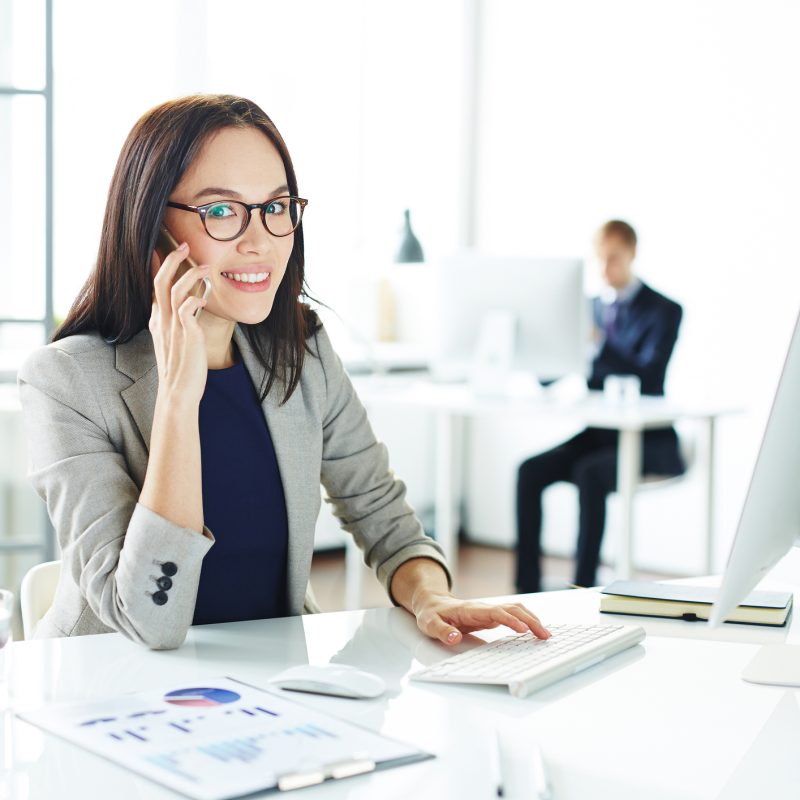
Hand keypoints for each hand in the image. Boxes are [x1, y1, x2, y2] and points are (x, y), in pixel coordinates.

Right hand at [149, 242, 210, 406]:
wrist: (178, 394)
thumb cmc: (183, 370)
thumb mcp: (177, 343)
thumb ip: (181, 324)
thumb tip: (192, 306)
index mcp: (158, 321)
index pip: (154, 287)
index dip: (158, 266)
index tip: (164, 248)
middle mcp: (162, 321)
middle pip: (159, 280)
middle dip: (172, 259)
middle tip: (185, 245)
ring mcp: (172, 327)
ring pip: (174, 289)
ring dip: (191, 273)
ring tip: (207, 266)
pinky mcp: (186, 335)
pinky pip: (188, 307)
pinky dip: (197, 298)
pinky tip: (206, 298)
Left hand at [411, 591, 550, 645]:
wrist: (432, 603)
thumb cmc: (431, 614)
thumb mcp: (429, 624)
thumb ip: (442, 631)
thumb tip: (454, 638)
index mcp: (471, 610)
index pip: (495, 613)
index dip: (510, 620)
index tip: (523, 630)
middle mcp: (484, 608)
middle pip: (512, 609)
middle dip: (530, 621)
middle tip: (544, 636)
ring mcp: (489, 611)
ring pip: (516, 610)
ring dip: (532, 620)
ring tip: (545, 634)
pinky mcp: (491, 616)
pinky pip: (513, 615)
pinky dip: (527, 620)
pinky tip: (535, 629)